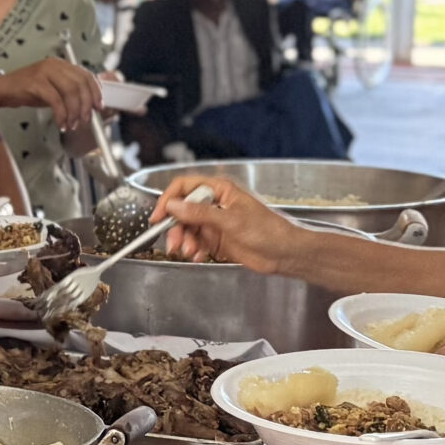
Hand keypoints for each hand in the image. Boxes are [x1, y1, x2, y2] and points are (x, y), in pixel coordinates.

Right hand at [0, 58, 103, 131]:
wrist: (3, 90)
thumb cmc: (28, 90)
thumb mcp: (53, 88)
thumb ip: (69, 92)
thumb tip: (88, 105)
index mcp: (62, 65)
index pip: (86, 75)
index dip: (95, 92)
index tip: (99, 106)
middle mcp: (55, 65)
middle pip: (80, 84)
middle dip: (86, 105)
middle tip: (85, 120)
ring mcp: (44, 72)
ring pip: (70, 91)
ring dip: (74, 112)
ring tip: (73, 124)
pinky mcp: (35, 83)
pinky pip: (55, 100)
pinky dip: (61, 114)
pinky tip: (61, 123)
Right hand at [151, 174, 301, 271]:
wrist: (285, 254)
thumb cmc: (268, 230)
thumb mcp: (231, 220)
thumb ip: (200, 213)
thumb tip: (173, 206)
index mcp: (219, 190)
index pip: (185, 187)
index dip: (169, 200)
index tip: (158, 216)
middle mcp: (215, 204)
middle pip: (182, 211)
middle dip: (176, 228)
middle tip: (174, 243)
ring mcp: (216, 223)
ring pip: (188, 229)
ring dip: (184, 241)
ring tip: (190, 252)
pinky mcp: (217, 241)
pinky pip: (197, 243)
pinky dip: (194, 250)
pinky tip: (198, 256)